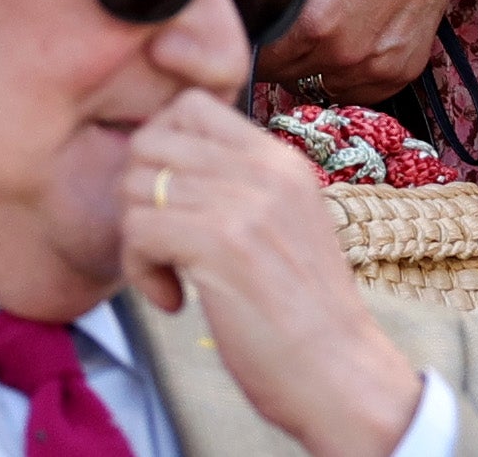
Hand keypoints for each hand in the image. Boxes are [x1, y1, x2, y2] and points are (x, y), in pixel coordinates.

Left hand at [122, 89, 426, 456]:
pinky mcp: (221, 244)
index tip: (169, 200)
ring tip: (168, 276)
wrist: (340, 372)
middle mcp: (265, 170)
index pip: (192, 105)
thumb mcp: (289, 226)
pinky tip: (173, 299)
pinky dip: (140, 269)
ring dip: (137, 238)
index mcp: (281, 161)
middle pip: (152, 140)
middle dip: (138, 194)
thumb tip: (175, 171)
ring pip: (138, 186)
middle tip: (159, 242)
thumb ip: (245, 190)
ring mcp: (245, 203)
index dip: (160, 148)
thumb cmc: (305, 316)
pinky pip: (138, 230)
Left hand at [257, 0, 469, 102]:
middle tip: (276, 13)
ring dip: (306, 61)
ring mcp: (376, 66)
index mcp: (311, 20)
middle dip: (271, 47)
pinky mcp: (401, 70)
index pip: (249, 54)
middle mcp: (343, 53)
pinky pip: (352, 88)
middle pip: (279, 72)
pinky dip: (342, 69)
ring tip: (312, 19)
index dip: (240, 34)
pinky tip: (343, 33)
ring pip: (314, 83)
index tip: (240, 16)